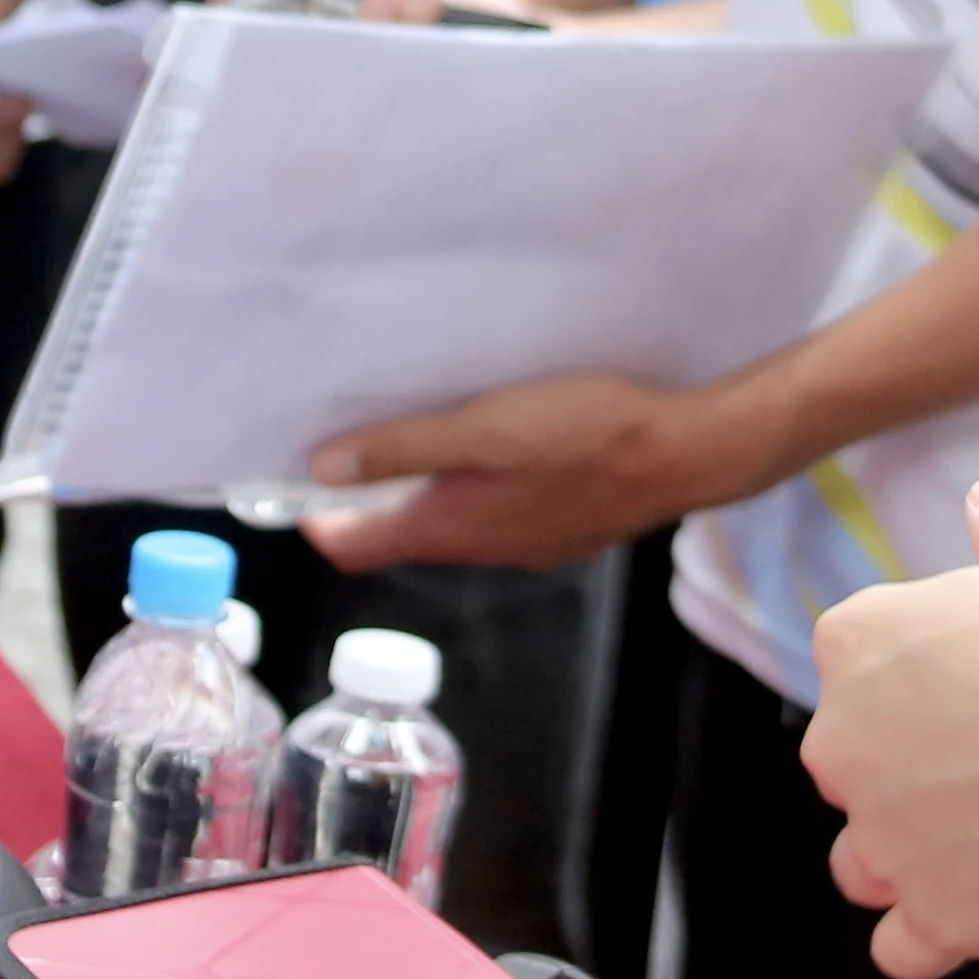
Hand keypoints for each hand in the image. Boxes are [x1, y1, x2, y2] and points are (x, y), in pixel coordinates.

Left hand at [301, 368, 750, 569]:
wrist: (689, 455)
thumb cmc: (588, 434)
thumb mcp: (485, 429)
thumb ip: (403, 449)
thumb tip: (322, 471)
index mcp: (453, 527)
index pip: (358, 546)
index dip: (316, 521)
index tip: (288, 488)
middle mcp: (483, 548)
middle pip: (401, 536)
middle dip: (363, 502)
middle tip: (341, 447)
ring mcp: (526, 544)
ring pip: (451, 525)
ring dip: (420, 493)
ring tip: (410, 438)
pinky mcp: (562, 528)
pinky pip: (495, 515)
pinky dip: (471, 490)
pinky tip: (490, 451)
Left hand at [809, 481, 978, 978]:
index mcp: (861, 641)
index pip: (857, 652)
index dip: (923, 667)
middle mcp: (845, 742)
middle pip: (851, 756)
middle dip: (907, 762)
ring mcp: (883, 838)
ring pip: (864, 856)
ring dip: (909, 850)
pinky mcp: (932, 917)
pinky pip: (905, 946)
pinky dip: (933, 934)